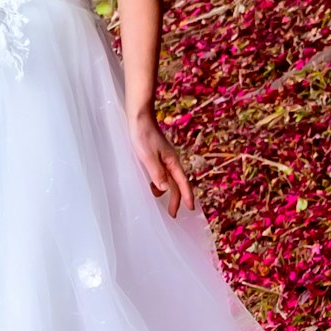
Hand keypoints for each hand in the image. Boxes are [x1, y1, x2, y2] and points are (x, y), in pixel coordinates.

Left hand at [127, 101, 187, 219]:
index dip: (187, 197)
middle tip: (173, 214)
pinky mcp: (157, 155)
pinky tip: (152, 184)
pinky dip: (160, 182)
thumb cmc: (143, 135)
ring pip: (169, 179)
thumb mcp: (148, 157)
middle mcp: (171, 161)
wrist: (139, 117)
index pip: (182, 183)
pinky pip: (162, 173)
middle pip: (177, 184)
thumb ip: (157, 173)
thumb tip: (165, 189)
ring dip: (167, 191)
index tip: (190, 209)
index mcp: (172, 162)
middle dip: (176, 199)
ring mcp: (165, 158)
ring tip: (159, 200)